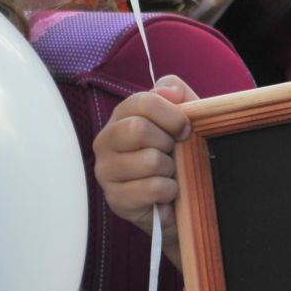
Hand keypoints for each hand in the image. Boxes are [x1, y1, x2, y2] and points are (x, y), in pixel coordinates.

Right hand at [92, 75, 195, 265]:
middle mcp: (105, 141)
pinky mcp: (115, 199)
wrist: (182, 200)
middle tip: (174, 153)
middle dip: (168, 142)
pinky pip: (153, 188)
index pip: (142, 102)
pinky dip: (170, 190)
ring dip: (171, 169)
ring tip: (169, 174)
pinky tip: (167, 192)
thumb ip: (178, 94)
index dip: (172, 115)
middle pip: (139, 129)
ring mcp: (105, 171)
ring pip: (149, 160)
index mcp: (122, 116)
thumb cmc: (180, 154)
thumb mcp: (184, 119)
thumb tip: (171, 91)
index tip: (185, 129)